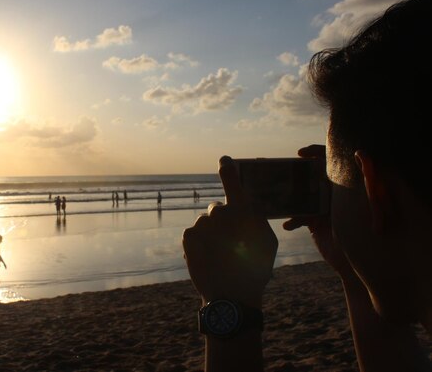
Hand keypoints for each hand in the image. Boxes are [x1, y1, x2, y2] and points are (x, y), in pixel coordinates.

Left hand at [182, 156, 277, 307]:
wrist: (231, 295)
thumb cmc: (255, 270)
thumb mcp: (267, 242)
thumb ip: (256, 219)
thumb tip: (247, 207)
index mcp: (243, 211)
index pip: (233, 182)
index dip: (228, 169)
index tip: (224, 159)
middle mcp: (221, 212)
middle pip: (218, 209)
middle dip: (222, 221)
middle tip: (230, 243)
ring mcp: (203, 223)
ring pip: (205, 223)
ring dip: (210, 234)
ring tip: (220, 255)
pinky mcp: (188, 235)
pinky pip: (194, 233)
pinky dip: (198, 243)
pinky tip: (208, 257)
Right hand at [282, 145, 351, 275]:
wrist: (359, 260)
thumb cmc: (367, 231)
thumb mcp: (364, 203)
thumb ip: (360, 182)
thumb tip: (355, 156)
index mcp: (345, 184)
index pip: (330, 162)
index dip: (316, 153)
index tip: (301, 154)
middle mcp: (332, 193)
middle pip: (311, 176)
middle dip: (296, 172)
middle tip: (283, 170)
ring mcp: (321, 207)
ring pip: (301, 196)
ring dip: (289, 197)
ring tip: (278, 197)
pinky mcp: (313, 223)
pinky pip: (298, 218)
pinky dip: (292, 220)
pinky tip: (288, 225)